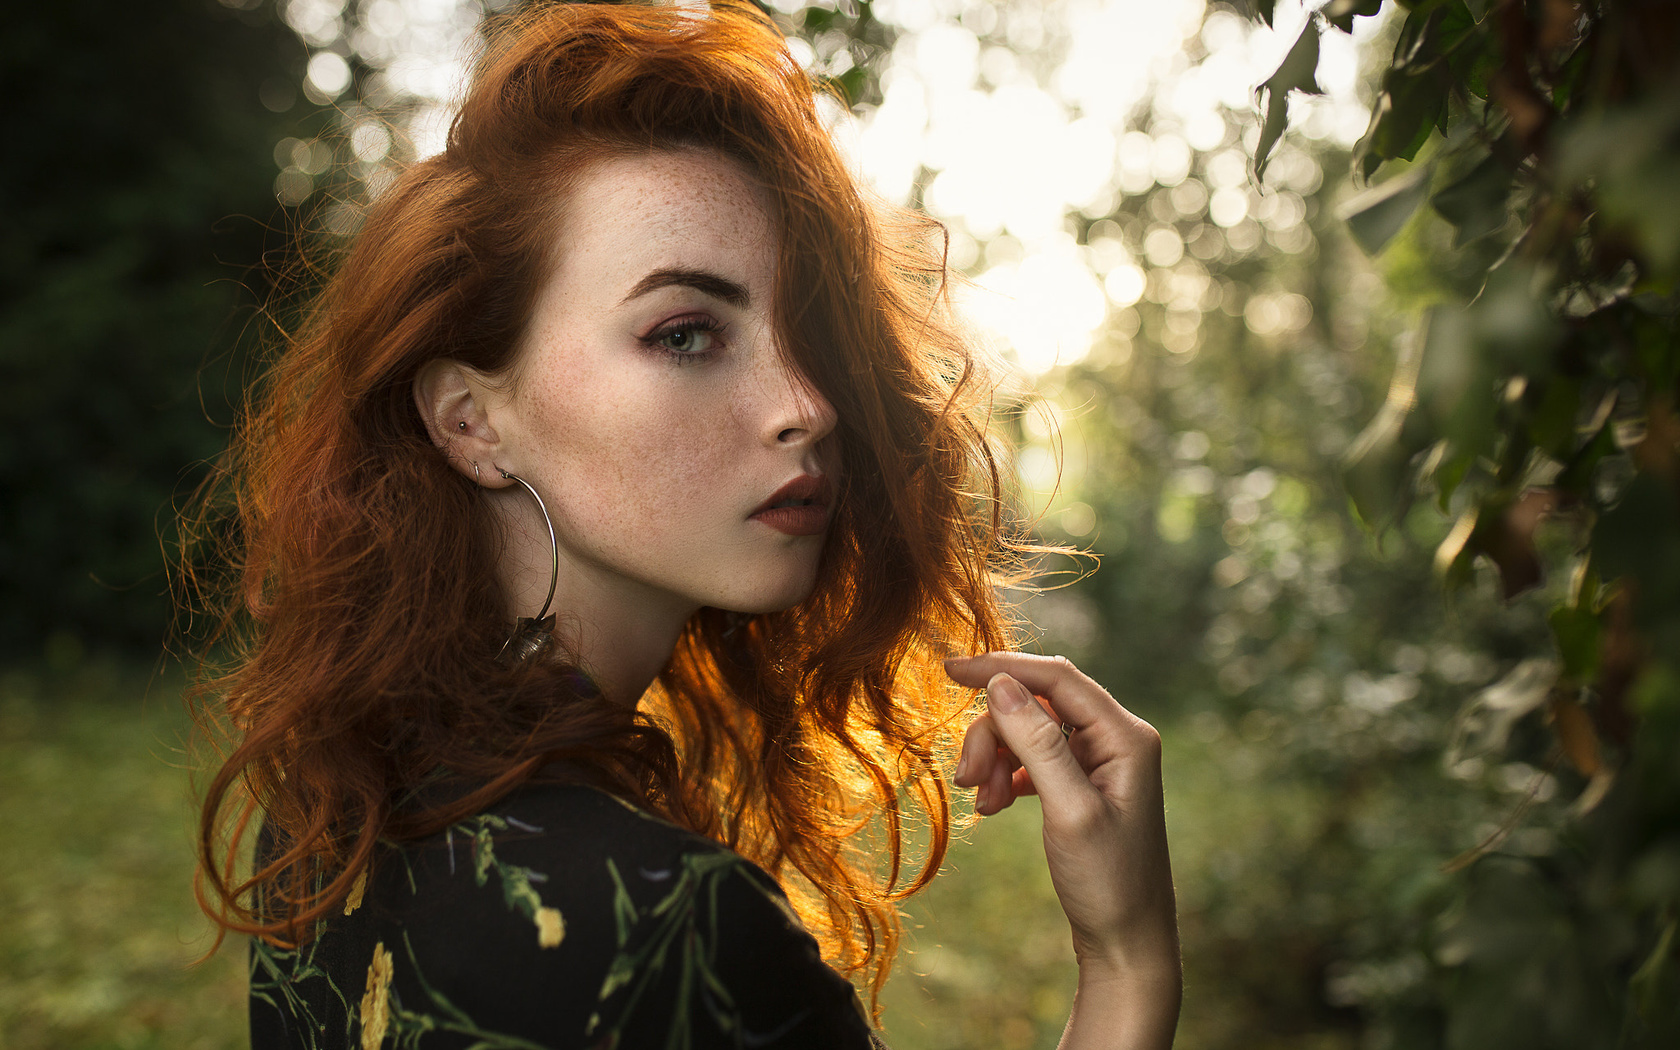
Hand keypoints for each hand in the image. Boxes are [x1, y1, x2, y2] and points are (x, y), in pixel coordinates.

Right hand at [946, 652, 1179, 1048]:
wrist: (1126, 944)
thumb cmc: (1108, 883)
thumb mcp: (1069, 811)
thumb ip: (1036, 744)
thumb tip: (1001, 684)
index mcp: (1126, 736)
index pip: (1057, 678)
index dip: (1001, 667)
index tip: (949, 670)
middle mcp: (1116, 739)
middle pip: (1036, 704)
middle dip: (993, 734)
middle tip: (966, 778)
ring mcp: (1099, 761)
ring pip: (1027, 731)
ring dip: (995, 759)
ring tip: (982, 802)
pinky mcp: (1082, 782)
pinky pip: (1031, 758)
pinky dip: (1006, 775)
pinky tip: (993, 805)